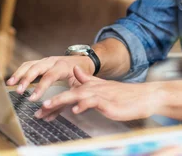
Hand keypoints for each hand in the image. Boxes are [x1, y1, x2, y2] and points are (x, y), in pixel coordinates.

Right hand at [6, 56, 93, 100]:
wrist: (83, 62)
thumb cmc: (80, 78)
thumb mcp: (76, 90)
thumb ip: (61, 103)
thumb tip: (46, 117)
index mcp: (64, 67)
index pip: (50, 76)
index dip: (41, 87)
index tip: (32, 98)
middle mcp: (53, 61)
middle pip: (37, 67)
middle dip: (27, 79)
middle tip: (19, 91)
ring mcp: (45, 60)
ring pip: (30, 64)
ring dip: (19, 74)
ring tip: (10, 84)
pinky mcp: (40, 62)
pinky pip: (27, 65)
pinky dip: (19, 72)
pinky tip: (12, 81)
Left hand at [35, 66, 163, 121]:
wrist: (144, 97)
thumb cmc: (125, 96)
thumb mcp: (103, 87)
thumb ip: (88, 79)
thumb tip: (75, 70)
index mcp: (91, 86)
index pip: (69, 92)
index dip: (54, 100)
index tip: (40, 111)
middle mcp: (94, 89)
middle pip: (69, 93)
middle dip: (52, 102)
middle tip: (38, 111)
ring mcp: (101, 95)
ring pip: (77, 96)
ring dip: (61, 101)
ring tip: (47, 107)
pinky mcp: (109, 102)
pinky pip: (94, 102)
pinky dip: (84, 105)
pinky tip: (76, 110)